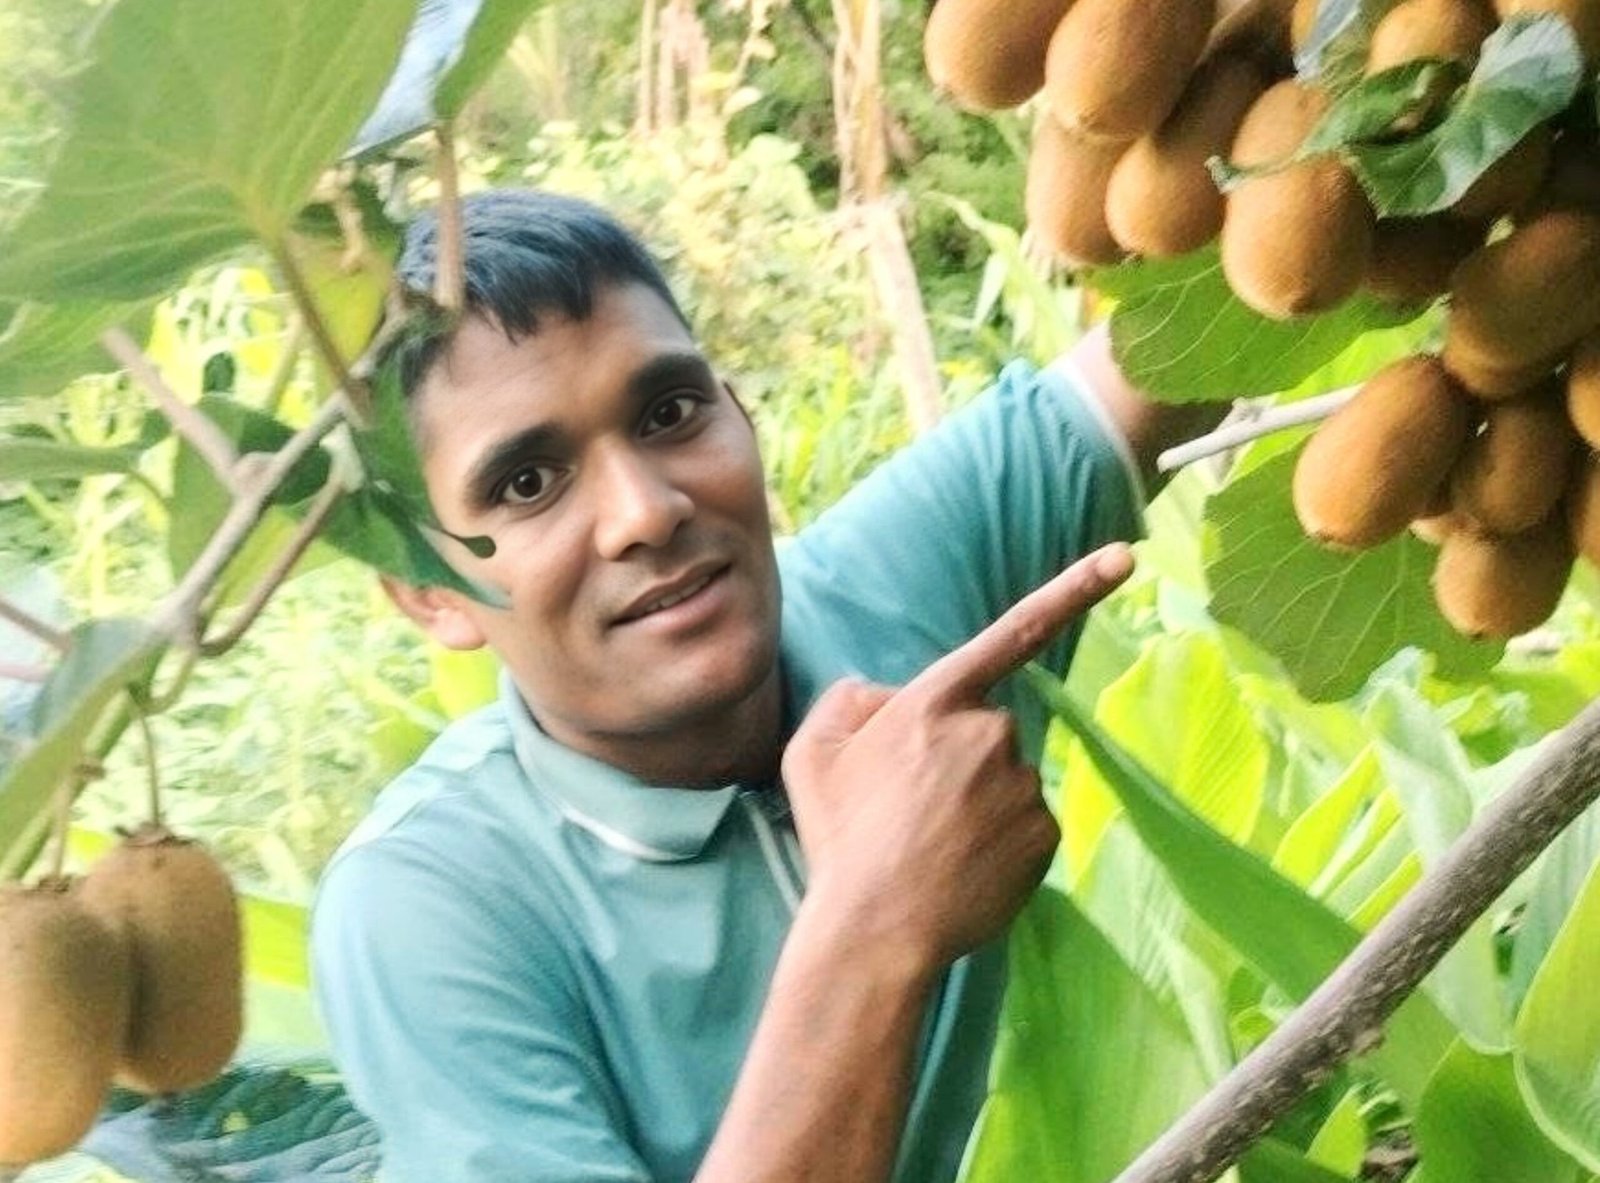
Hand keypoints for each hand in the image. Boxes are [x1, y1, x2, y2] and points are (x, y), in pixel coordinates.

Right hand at [781, 542, 1134, 975]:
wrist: (875, 931)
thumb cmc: (840, 838)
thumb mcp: (811, 753)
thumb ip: (848, 702)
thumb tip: (887, 700)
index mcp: (935, 701)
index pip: (1014, 632)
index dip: (1074, 588)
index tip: (1126, 557)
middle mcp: (990, 731)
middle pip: (985, 727)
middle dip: (956, 756)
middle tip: (907, 808)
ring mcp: (1022, 784)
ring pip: (1004, 777)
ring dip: (975, 801)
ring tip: (927, 845)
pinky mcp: (1043, 834)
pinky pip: (1024, 823)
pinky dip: (998, 840)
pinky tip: (959, 867)